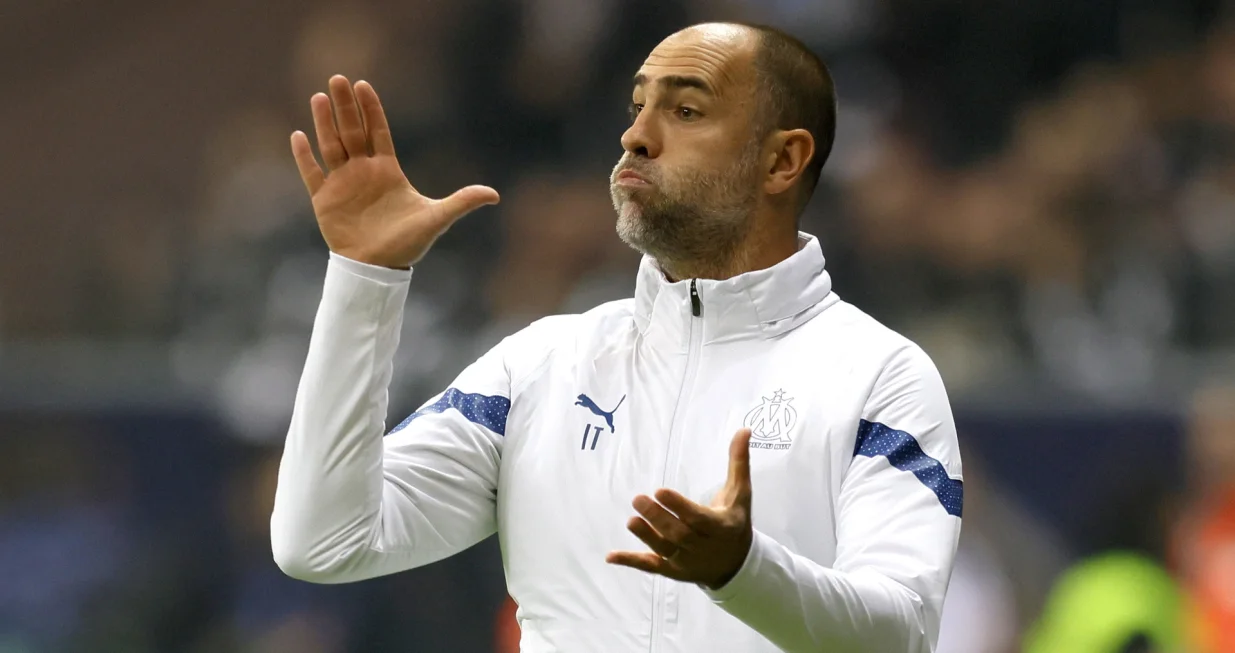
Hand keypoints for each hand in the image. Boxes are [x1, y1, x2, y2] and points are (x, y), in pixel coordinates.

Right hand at [291, 75, 499, 268]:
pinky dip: (304, 156)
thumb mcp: (438, 219)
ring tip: (318, 97)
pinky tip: (298, 135)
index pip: (379, 132)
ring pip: (331, 145)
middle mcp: (363, 171)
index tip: (364, 84)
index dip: (372, 109)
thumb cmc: (408, 244)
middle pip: (353, 131)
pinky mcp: (325, 200)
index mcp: (387, 170)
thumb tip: (495, 195)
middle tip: (337, 78)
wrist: (379, 269)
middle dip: (345, 105)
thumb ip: (462, 202)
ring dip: (324, 122)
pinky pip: (312, 173)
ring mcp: (343, 183)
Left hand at [606, 429, 753, 589]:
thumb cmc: (734, 522)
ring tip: (631, 520)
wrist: (737, 565)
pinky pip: (651, 567)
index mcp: (721, 526)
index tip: (660, 491)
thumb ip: (738, 462)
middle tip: (638, 499)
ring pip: (664, 550)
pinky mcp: (673, 572)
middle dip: (658, 518)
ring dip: (646, 537)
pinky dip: (631, 562)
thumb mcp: (741, 494)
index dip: (679, 507)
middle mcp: (703, 547)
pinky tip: (610, 556)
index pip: (697, 517)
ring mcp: (686, 561)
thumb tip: (744, 430)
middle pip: (679, 534)